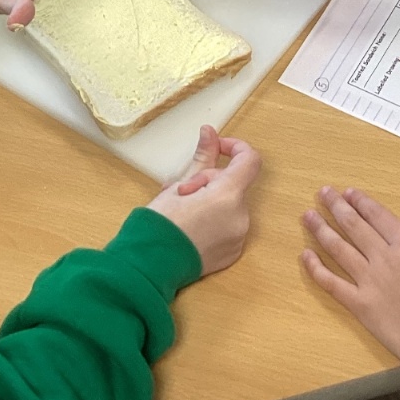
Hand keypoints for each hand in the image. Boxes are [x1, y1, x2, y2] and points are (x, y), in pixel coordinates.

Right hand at [148, 126, 261, 275]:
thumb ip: (202, 157)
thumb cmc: (159, 224)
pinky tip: (191, 228)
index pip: (249, 160)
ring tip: (183, 210)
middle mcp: (241, 217)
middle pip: (234, 184)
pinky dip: (215, 221)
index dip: (235, 148)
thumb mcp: (179, 184)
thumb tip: (210, 132)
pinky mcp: (233, 253)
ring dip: (212, 200)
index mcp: (228, 196)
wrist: (150, 267)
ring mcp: (239, 238)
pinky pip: (230, 227)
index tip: (217, 148)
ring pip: (231, 205)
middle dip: (211, 181)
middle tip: (182, 191)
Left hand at [301, 187, 399, 370]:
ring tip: (307, 216)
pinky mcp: (358, 303)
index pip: (378, 216)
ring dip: (321, 230)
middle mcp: (382, 257)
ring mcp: (367, 280)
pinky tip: (305, 256)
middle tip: (323, 193)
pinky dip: (316, 269)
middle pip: (354, 227)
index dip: (362, 202)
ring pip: (339, 249)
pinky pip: (332, 283)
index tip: (348, 192)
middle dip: (337, 207)